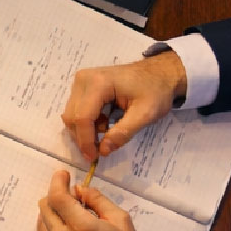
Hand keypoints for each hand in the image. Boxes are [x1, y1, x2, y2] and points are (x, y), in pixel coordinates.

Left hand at [36, 170, 172, 230]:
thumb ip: (97, 200)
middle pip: (45, 206)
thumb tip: (79, 189)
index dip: (57, 181)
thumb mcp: (120, 220)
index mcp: (82, 227)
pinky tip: (68, 225)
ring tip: (72, 212)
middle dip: (56, 195)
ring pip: (42, 219)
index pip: (57, 197)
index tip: (63, 174)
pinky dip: (52, 224)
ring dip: (53, 210)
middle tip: (72, 195)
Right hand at [61, 51, 185, 161]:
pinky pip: (76, 109)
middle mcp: (83, 79)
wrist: (159, 73)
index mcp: (98, 83)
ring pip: (72, 114)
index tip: (93, 157)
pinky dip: (87, 122)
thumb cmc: (155, 91)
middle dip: (84, 137)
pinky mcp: (82, 85)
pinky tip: (105, 122)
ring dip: (85, 130)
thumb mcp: (145, 114)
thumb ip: (123, 133)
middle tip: (99, 151)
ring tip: (107, 132)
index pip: (83, 117)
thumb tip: (103, 151)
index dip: (86, 140)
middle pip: (72, 116)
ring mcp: (80, 81)